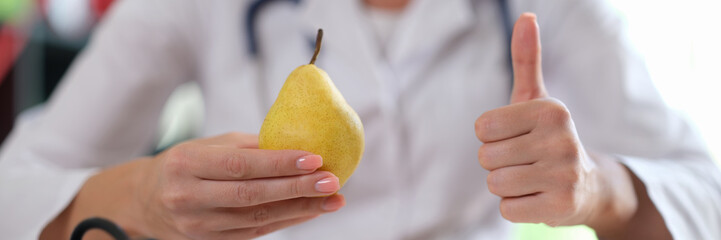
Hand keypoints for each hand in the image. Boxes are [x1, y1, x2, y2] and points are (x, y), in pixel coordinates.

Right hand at [135, 132, 344, 238]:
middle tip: (332, 181)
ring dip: (300, 209)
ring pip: (257, 218)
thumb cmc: (185, 164)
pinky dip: (286, 221)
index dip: (280, 163)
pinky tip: (310, 211)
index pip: (240, 165)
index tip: (314, 158)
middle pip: (252, 195)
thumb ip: (250, 148)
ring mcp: (198, 226)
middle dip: (297, 188)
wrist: (145, 200)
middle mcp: (189, 197)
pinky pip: (255, 232)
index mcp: (186, 164)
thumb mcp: (208, 146)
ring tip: (332, 199)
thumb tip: (299, 144)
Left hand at [474, 13, 602, 226]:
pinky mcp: (561, 207)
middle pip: (486, 158)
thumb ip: (526, 59)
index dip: (492, 137)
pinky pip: (508, 208)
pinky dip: (516, 206)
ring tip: (531, 178)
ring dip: (507, 185)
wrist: (588, 185)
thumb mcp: (536, 99)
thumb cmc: (549, 138)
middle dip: (498, 163)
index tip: (517, 138)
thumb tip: (526, 16)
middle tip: (525, 161)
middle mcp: (562, 139)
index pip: (482, 128)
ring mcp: (564, 174)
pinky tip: (537, 197)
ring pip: (495, 184)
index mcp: (551, 110)